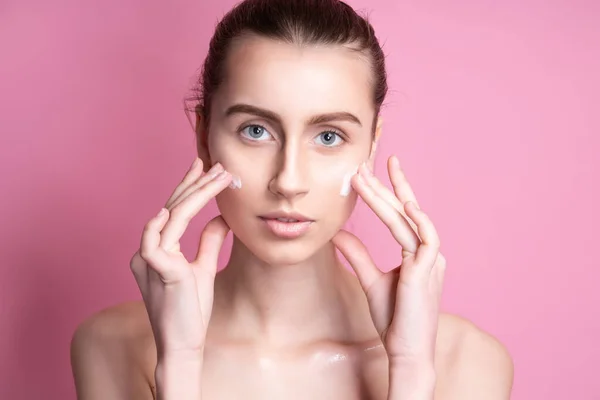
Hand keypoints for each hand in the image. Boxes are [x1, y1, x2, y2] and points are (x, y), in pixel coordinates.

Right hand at [129, 158, 231, 359]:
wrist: (184, 344)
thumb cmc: (191, 311)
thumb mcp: (204, 268)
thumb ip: (209, 242)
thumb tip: (221, 217)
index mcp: (157, 250)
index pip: (174, 211)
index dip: (189, 187)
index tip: (206, 167)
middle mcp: (148, 251)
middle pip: (172, 208)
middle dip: (195, 183)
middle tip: (216, 163)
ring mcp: (149, 260)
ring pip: (170, 216)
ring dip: (195, 193)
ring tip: (218, 176)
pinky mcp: (157, 271)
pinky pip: (155, 240)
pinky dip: (162, 222)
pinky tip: (174, 206)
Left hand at [332, 155, 445, 367]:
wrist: (405, 350)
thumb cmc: (394, 318)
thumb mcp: (371, 280)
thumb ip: (358, 255)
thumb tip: (338, 234)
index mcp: (417, 253)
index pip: (402, 214)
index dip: (390, 189)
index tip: (374, 168)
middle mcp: (427, 252)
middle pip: (404, 211)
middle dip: (385, 185)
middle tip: (366, 163)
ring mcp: (430, 261)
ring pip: (409, 220)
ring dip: (387, 197)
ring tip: (365, 179)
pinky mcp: (428, 272)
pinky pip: (427, 240)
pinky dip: (419, 221)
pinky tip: (404, 205)